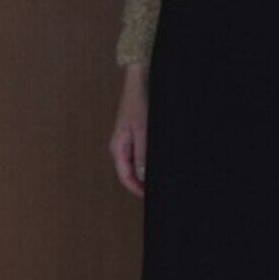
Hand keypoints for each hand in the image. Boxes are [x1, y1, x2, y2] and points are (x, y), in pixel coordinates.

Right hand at [108, 63, 148, 196]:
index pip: (125, 177)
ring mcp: (127, 142)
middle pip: (130, 173)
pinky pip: (140, 154)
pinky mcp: (135, 135)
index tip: (150, 197)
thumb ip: (142, 154)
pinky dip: (148, 160)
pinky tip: (158, 161)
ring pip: (136, 164)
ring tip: (160, 177)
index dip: (137, 189)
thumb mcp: (143, 130)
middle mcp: (120, 147)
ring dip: (146, 172)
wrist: (138, 82)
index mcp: (118, 148)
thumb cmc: (137, 103)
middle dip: (142, 183)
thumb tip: (143, 176)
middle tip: (158, 189)